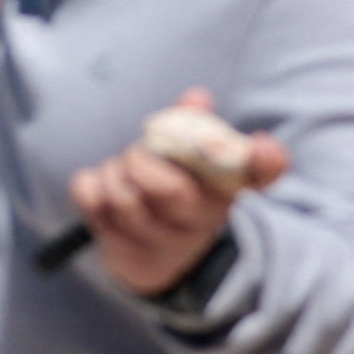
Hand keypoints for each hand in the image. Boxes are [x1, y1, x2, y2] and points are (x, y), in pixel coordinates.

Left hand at [69, 86, 284, 298]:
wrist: (153, 257)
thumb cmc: (178, 194)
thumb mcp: (194, 166)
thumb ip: (195, 127)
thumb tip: (197, 97)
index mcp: (223, 192)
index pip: (256, 177)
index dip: (264, 161)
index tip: (263, 146)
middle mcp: (198, 222)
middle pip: (170, 191)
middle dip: (142, 161)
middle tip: (137, 153)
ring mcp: (157, 239)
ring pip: (122, 196)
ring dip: (113, 172)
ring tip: (120, 171)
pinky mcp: (117, 244)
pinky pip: (91, 200)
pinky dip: (89, 184)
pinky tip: (101, 190)